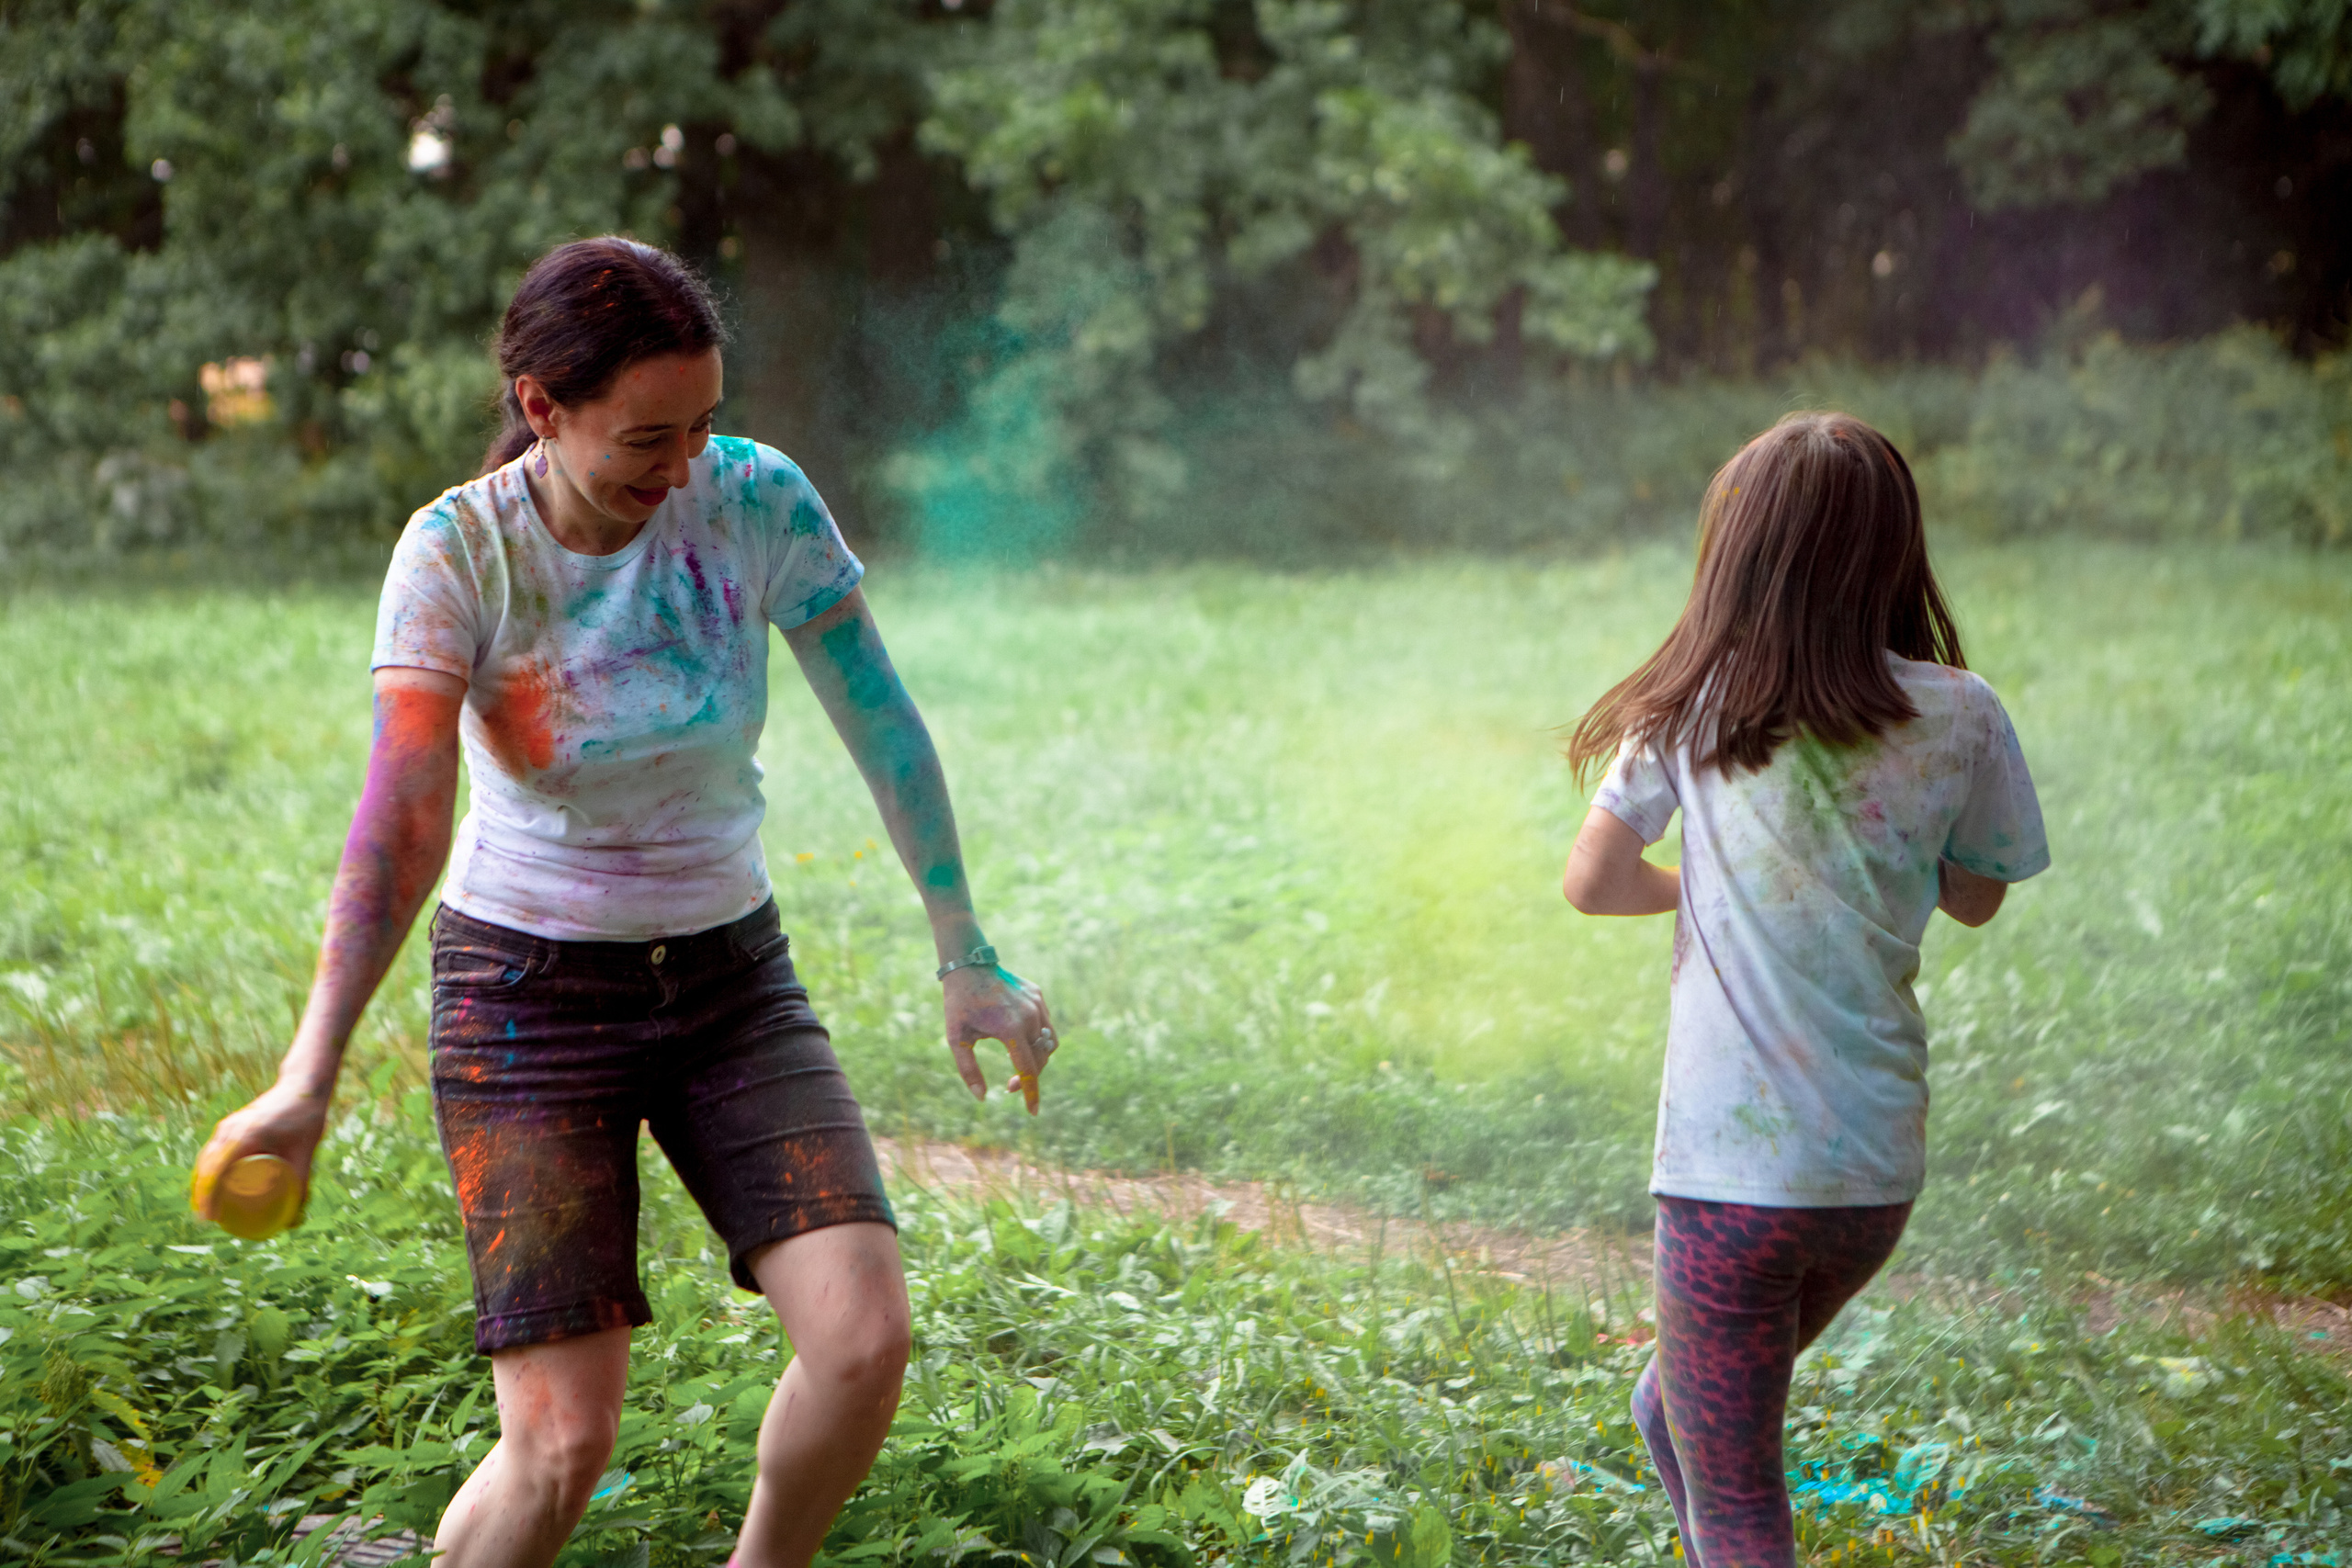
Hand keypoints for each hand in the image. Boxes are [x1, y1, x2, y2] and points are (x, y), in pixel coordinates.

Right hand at [191, 1079, 329, 1221]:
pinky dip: (207, 1168)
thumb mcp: (305, 1154)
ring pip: (206, 1159)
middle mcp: (231, 1130)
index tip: (208, 1218)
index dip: (208, 1196)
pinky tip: (207, 1183)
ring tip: (205, 1206)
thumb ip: (301, 1187)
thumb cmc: (306, 1120)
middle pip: (206, 1167)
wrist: (303, 1086)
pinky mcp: (230, 1125)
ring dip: (202, 1181)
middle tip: (207, 1219)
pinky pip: (212, 1150)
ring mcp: (228, 1126)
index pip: (217, 1171)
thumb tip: (294, 1222)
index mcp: (246, 1135)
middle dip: (202, 1194)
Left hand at [943, 964, 1053, 1113]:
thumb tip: (981, 1097)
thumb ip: (968, 1070)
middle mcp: (1029, 1016)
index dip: (1031, 1093)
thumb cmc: (959, 1005)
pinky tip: (1019, 1040)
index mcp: (1010, 1029)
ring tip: (1018, 1064)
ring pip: (1049, 1043)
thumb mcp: (957, 1040)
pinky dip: (1038, 1039)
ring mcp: (1037, 1004)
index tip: (1033, 1111)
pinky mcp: (1038, 996)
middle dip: (1030, 1077)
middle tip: (1010, 1086)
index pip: (1028, 1070)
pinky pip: (1046, 1024)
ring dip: (1038, 1059)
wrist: (969, 967)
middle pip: (1041, 1059)